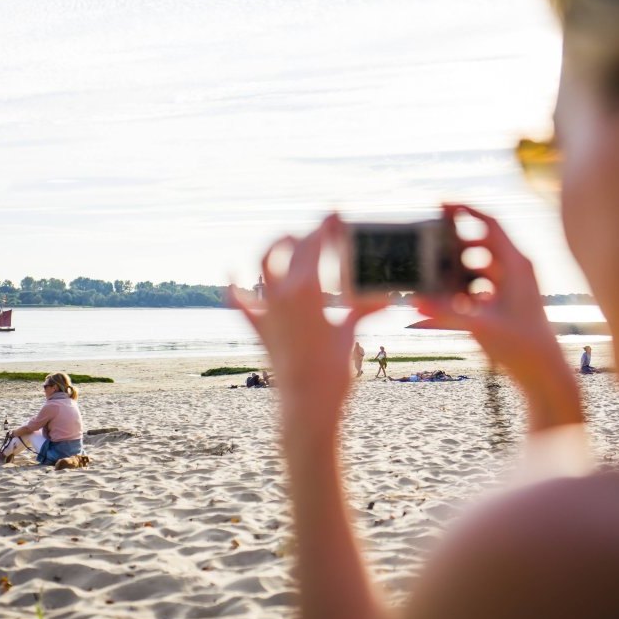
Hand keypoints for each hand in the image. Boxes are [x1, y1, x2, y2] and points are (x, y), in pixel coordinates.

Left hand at [230, 215, 385, 447]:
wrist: (306, 404)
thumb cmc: (332, 371)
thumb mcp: (350, 334)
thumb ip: (363, 310)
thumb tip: (389, 298)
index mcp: (307, 289)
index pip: (315, 243)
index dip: (325, 226)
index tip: (334, 214)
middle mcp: (282, 294)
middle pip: (289, 249)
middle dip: (303, 235)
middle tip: (317, 231)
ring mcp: (267, 310)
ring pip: (261, 266)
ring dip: (271, 249)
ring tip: (284, 241)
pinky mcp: (258, 328)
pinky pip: (239, 302)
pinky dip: (234, 287)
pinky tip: (230, 272)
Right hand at [416, 204, 581, 431]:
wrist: (544, 374)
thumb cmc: (523, 347)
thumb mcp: (481, 326)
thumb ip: (446, 312)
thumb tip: (416, 301)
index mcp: (517, 264)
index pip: (490, 223)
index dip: (465, 209)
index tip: (441, 203)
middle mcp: (517, 269)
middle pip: (481, 241)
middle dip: (454, 240)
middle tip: (428, 239)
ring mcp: (513, 285)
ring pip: (480, 263)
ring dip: (457, 265)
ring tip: (434, 271)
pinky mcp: (507, 300)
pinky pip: (481, 282)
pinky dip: (463, 284)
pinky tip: (447, 297)